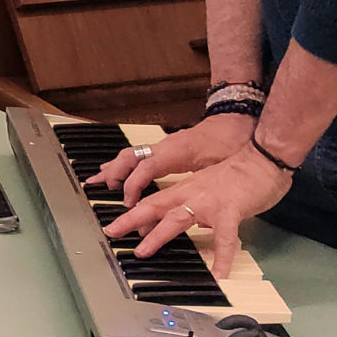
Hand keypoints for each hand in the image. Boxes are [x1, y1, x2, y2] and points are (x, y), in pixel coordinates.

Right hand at [85, 113, 256, 205]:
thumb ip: (208, 188)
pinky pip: (140, 154)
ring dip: (115, 167)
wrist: (237, 118)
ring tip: (99, 181)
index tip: (129, 204)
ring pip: (132, 153)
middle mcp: (166, 145)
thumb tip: (200, 218)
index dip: (134, 186)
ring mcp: (165, 144)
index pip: (146, 167)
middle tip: (100, 189)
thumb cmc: (232, 140)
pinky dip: (125, 164)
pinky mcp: (167, 146)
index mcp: (177, 151)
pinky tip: (117, 171)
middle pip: (131, 156)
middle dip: (114, 173)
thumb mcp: (224, 166)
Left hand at [104, 146, 291, 277]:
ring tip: (143, 252)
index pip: (153, 200)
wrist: (263, 159)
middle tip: (110, 233)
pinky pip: (225, 238)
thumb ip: (196, 201)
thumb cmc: (240, 174)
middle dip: (130, 220)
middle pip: (154, 205)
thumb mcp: (209, 186)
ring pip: (176, 218)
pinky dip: (222, 257)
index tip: (116, 226)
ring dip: (157, 235)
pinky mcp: (231, 210)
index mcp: (186, 188)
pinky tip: (219, 274)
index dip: (133, 213)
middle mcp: (192, 193)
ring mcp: (210, 202)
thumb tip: (189, 220)